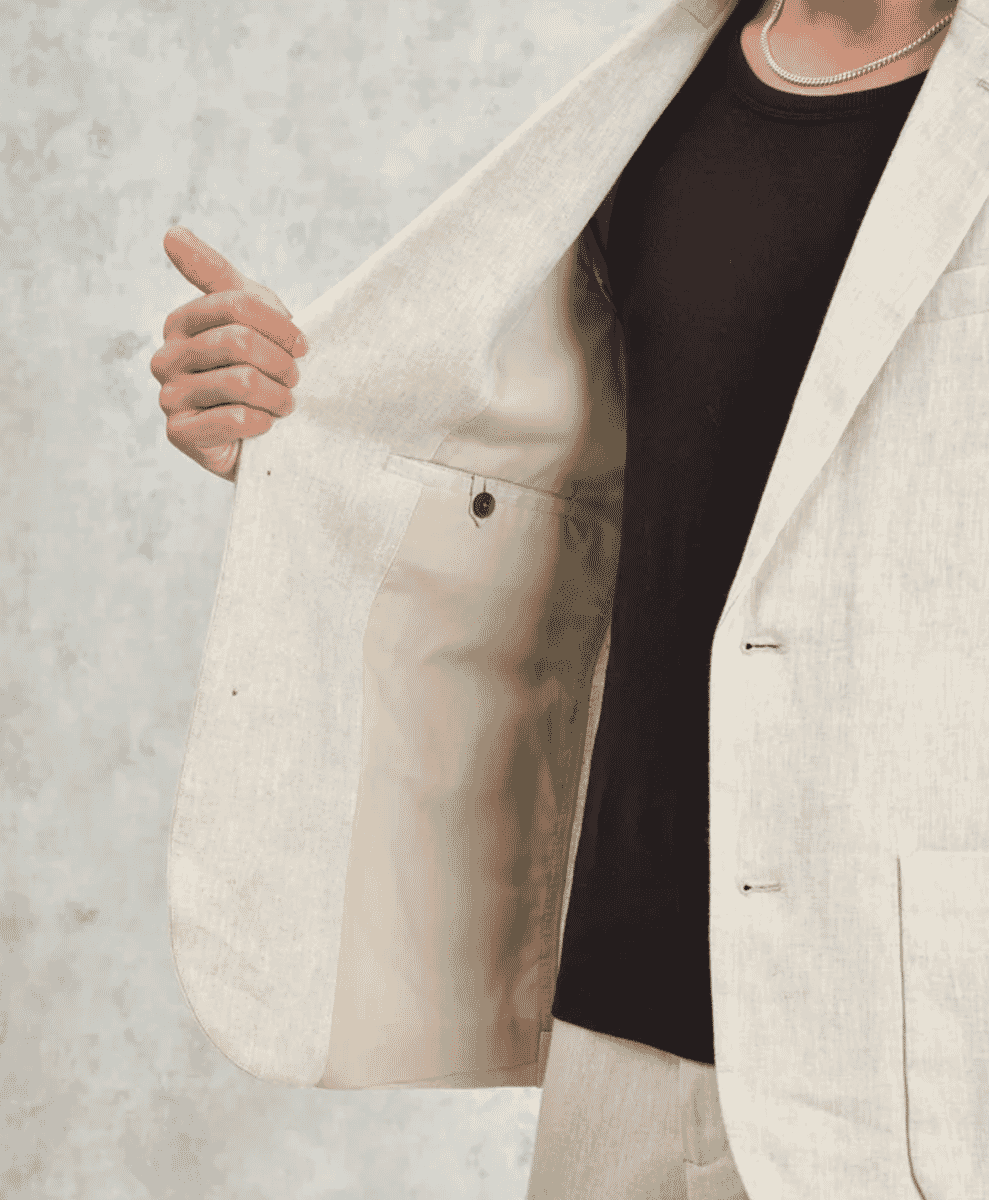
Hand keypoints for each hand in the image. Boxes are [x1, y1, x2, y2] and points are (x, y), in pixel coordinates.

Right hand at [151, 227, 308, 480]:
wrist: (265, 435)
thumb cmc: (259, 368)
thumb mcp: (247, 314)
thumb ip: (214, 274)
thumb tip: (171, 232)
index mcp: (181, 322)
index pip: (237, 304)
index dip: (280, 325)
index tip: (302, 344)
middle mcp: (165, 357)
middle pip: (239, 341)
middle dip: (282, 363)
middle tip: (295, 379)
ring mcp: (168, 397)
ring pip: (241, 381)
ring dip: (278, 395)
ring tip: (286, 404)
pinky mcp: (179, 435)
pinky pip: (234, 419)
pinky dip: (263, 424)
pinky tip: (266, 427)